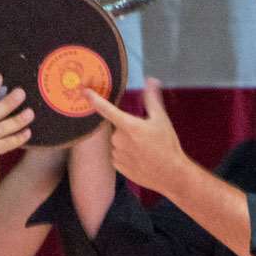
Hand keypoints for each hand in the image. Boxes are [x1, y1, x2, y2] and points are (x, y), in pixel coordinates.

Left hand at [84, 78, 186, 192]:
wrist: (170, 174)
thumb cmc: (167, 146)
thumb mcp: (162, 120)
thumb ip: (152, 99)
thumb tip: (151, 80)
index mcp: (129, 126)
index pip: (106, 109)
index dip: (94, 98)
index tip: (85, 91)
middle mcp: (119, 140)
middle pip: (117, 127)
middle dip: (128, 128)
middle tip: (145, 135)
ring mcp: (117, 154)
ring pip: (117, 142)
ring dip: (127, 142)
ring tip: (145, 149)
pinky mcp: (118, 166)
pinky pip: (117, 155)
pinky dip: (126, 154)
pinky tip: (140, 158)